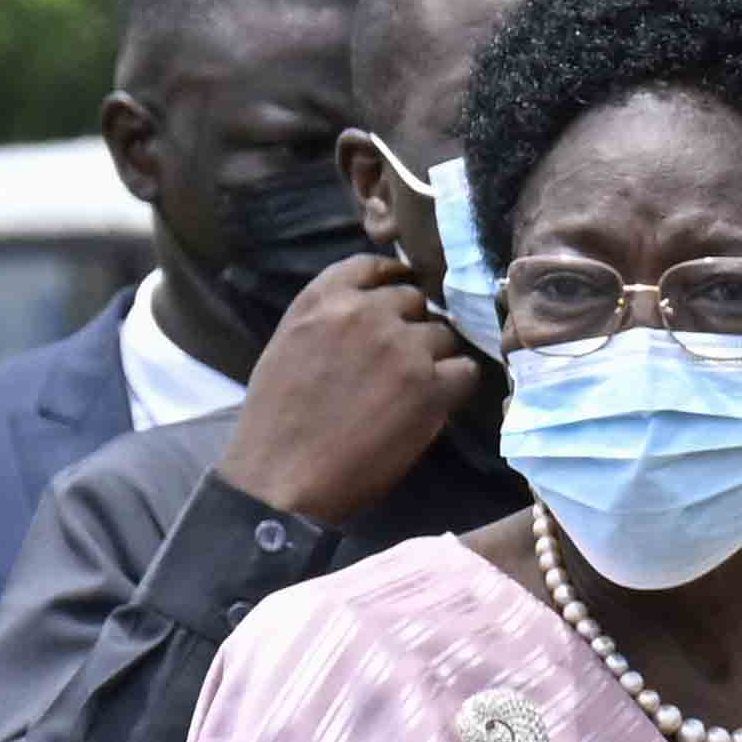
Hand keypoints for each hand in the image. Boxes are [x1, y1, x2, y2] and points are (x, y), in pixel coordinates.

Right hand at [216, 244, 484, 529]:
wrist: (281, 475)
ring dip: (433, 357)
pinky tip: (436, 404)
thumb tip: (367, 316)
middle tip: (400, 362)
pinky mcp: (429, 386)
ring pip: (441, 335)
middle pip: (413, 301)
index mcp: (323, 298)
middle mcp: (366, 312)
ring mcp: (401, 347)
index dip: (391, 281)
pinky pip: (466, 371)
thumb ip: (328, 320)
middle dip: (409, 327)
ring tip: (412, 390)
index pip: (372, 266)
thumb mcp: (288, 345)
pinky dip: (456, 386)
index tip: (397, 301)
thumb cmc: (275, 422)